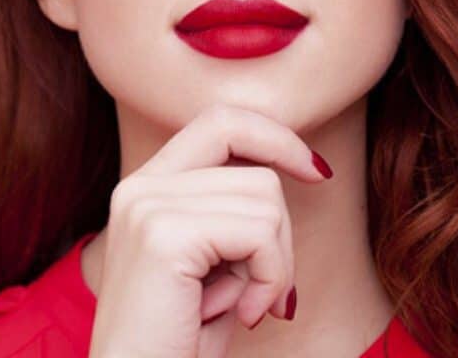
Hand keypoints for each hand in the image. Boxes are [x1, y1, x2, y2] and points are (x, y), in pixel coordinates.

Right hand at [87, 104, 332, 357]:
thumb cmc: (180, 341)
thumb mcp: (214, 266)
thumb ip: (235, 214)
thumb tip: (305, 168)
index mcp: (146, 187)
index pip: (221, 123)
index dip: (276, 138)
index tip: (318, 173)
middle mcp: (140, 188)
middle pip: (255, 169)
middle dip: (282, 232)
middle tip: (272, 290)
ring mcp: (148, 206)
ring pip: (266, 200)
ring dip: (276, 266)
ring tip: (249, 307)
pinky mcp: (165, 235)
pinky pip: (260, 234)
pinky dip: (271, 279)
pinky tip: (246, 315)